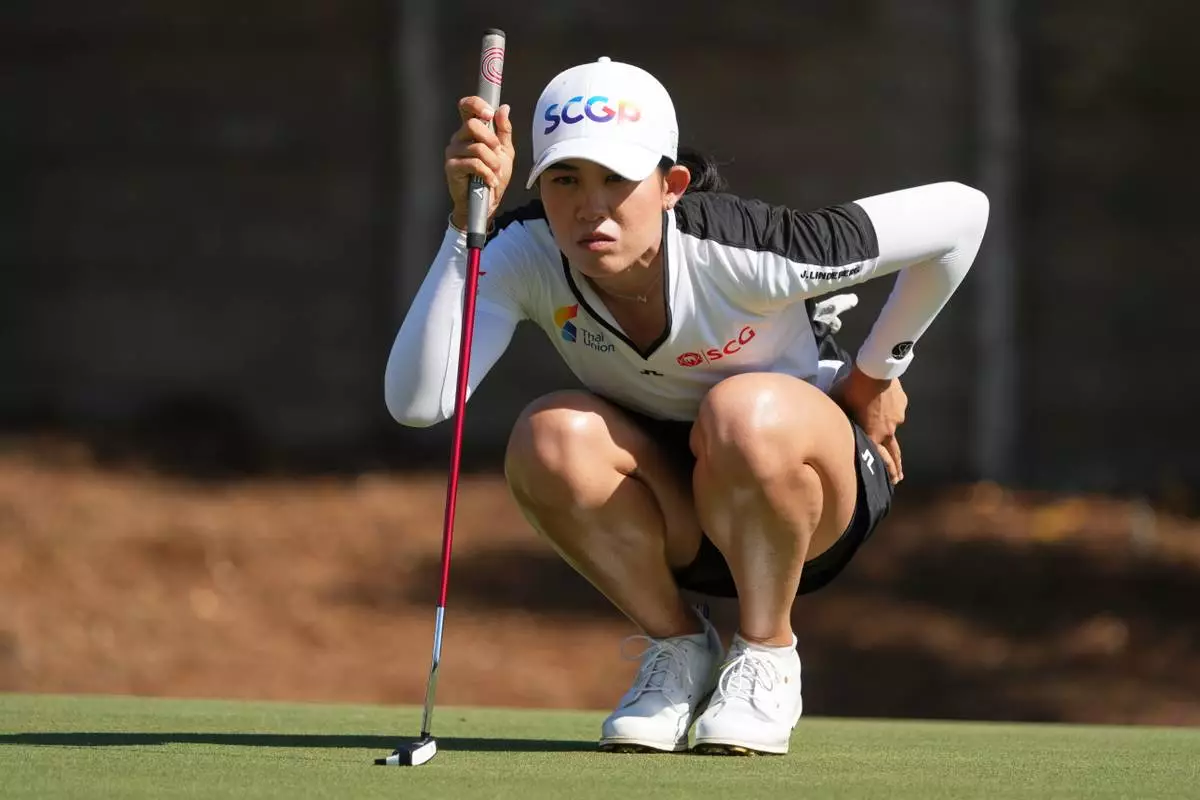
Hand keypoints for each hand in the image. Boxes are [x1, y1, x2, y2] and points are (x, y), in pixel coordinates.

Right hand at [445, 97, 514, 229]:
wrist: (487, 203)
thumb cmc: (494, 176)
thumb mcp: (504, 152)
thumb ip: (504, 130)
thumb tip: (504, 108)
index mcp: (471, 131)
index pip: (466, 106)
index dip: (476, 104)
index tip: (490, 114)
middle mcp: (459, 138)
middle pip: (473, 124)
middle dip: (491, 140)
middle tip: (498, 154)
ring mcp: (453, 152)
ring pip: (477, 147)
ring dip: (493, 162)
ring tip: (495, 173)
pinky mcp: (451, 167)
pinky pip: (473, 163)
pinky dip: (487, 173)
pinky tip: (490, 181)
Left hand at [833, 366, 907, 483]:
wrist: (875, 370)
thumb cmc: (852, 389)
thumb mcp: (838, 405)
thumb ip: (837, 419)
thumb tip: (826, 424)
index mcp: (872, 435)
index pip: (879, 459)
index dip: (885, 471)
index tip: (891, 482)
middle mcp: (887, 431)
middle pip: (893, 453)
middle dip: (896, 467)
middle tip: (898, 478)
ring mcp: (897, 418)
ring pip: (892, 429)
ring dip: (891, 434)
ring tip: (891, 438)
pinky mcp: (901, 405)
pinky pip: (894, 411)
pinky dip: (890, 411)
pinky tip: (884, 403)